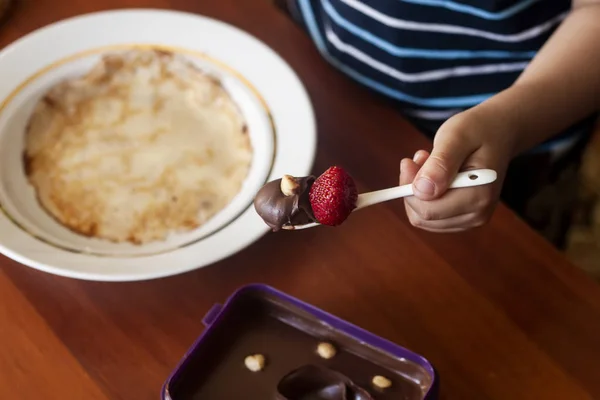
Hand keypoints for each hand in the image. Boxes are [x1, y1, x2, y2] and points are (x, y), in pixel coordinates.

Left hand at [399, 108, 514, 231]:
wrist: (500, 132)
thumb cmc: (478, 130)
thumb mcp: (456, 137)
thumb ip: (440, 164)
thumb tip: (422, 191)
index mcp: (478, 196)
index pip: (428, 210)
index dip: (408, 188)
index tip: (408, 161)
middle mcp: (477, 214)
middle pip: (423, 217)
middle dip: (412, 189)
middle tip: (420, 158)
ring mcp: (471, 218)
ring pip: (423, 218)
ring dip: (417, 191)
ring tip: (429, 163)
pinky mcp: (463, 217)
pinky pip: (430, 216)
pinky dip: (424, 196)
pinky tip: (433, 174)